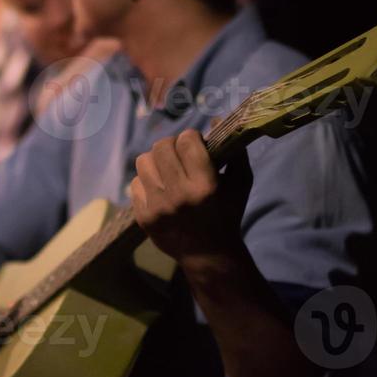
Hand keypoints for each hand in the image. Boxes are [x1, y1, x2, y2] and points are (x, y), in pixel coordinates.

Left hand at [129, 129, 251, 263]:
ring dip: (156, 161)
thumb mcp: (241, 183)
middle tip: (179, 154)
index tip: (196, 145)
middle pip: (161, 147)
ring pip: (143, 161)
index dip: (192, 138)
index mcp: (205, 186)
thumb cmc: (227, 215)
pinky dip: (147, 182)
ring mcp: (157, 207)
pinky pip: (135, 183)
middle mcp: (178, 196)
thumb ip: (234, 152)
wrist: (208, 256)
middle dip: (172, 145)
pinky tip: (160, 189)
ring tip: (167, 170)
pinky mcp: (142, 217)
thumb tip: (216, 121)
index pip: (187, 141)